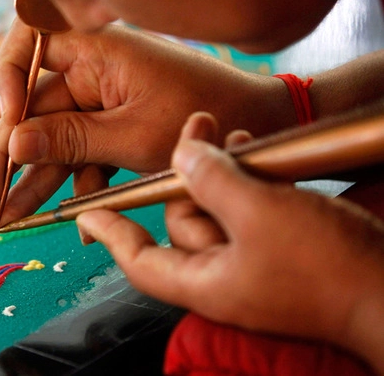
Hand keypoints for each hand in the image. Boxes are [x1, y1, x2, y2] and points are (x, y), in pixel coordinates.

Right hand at [0, 21, 290, 225]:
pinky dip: (77, 186)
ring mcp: (102, 102)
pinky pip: (83, 155)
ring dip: (34, 183)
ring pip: (55, 142)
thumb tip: (13, 143)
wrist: (260, 127)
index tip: (3, 130)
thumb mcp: (132, 134)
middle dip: (8, 159)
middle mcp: (92, 72)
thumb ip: (70, 139)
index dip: (6, 88)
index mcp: (95, 52)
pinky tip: (68, 221)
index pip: (28, 53)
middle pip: (34, 113)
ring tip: (6, 221)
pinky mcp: (114, 128)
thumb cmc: (205, 115)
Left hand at [76, 112, 383, 367]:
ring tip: (229, 131)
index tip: (83, 212)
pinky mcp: (279, 246)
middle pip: (182, 220)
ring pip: (218, 208)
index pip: (138, 260)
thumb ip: (211, 180)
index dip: (110, 233)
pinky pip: (249, 209)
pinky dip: (247, 180)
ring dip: (220, 170)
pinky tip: (254, 149)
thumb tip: (181, 152)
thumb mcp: (258, 213)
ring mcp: (253, 259)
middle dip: (185, 175)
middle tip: (196, 128)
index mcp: (205, 281)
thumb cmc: (324, 265)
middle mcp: (223, 272)